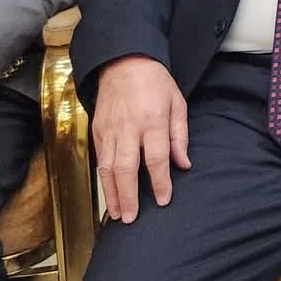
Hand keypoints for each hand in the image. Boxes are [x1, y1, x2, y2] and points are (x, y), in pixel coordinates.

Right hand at [91, 55, 190, 222]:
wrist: (123, 61)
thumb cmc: (155, 82)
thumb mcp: (177, 103)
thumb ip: (180, 135)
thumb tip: (183, 164)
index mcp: (152, 120)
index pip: (156, 158)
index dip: (160, 182)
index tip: (163, 200)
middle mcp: (128, 127)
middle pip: (126, 168)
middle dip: (129, 196)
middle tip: (132, 218)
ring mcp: (109, 130)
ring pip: (107, 167)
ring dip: (112, 193)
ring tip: (118, 213)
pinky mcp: (97, 130)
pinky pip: (99, 158)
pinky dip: (103, 178)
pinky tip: (109, 192)